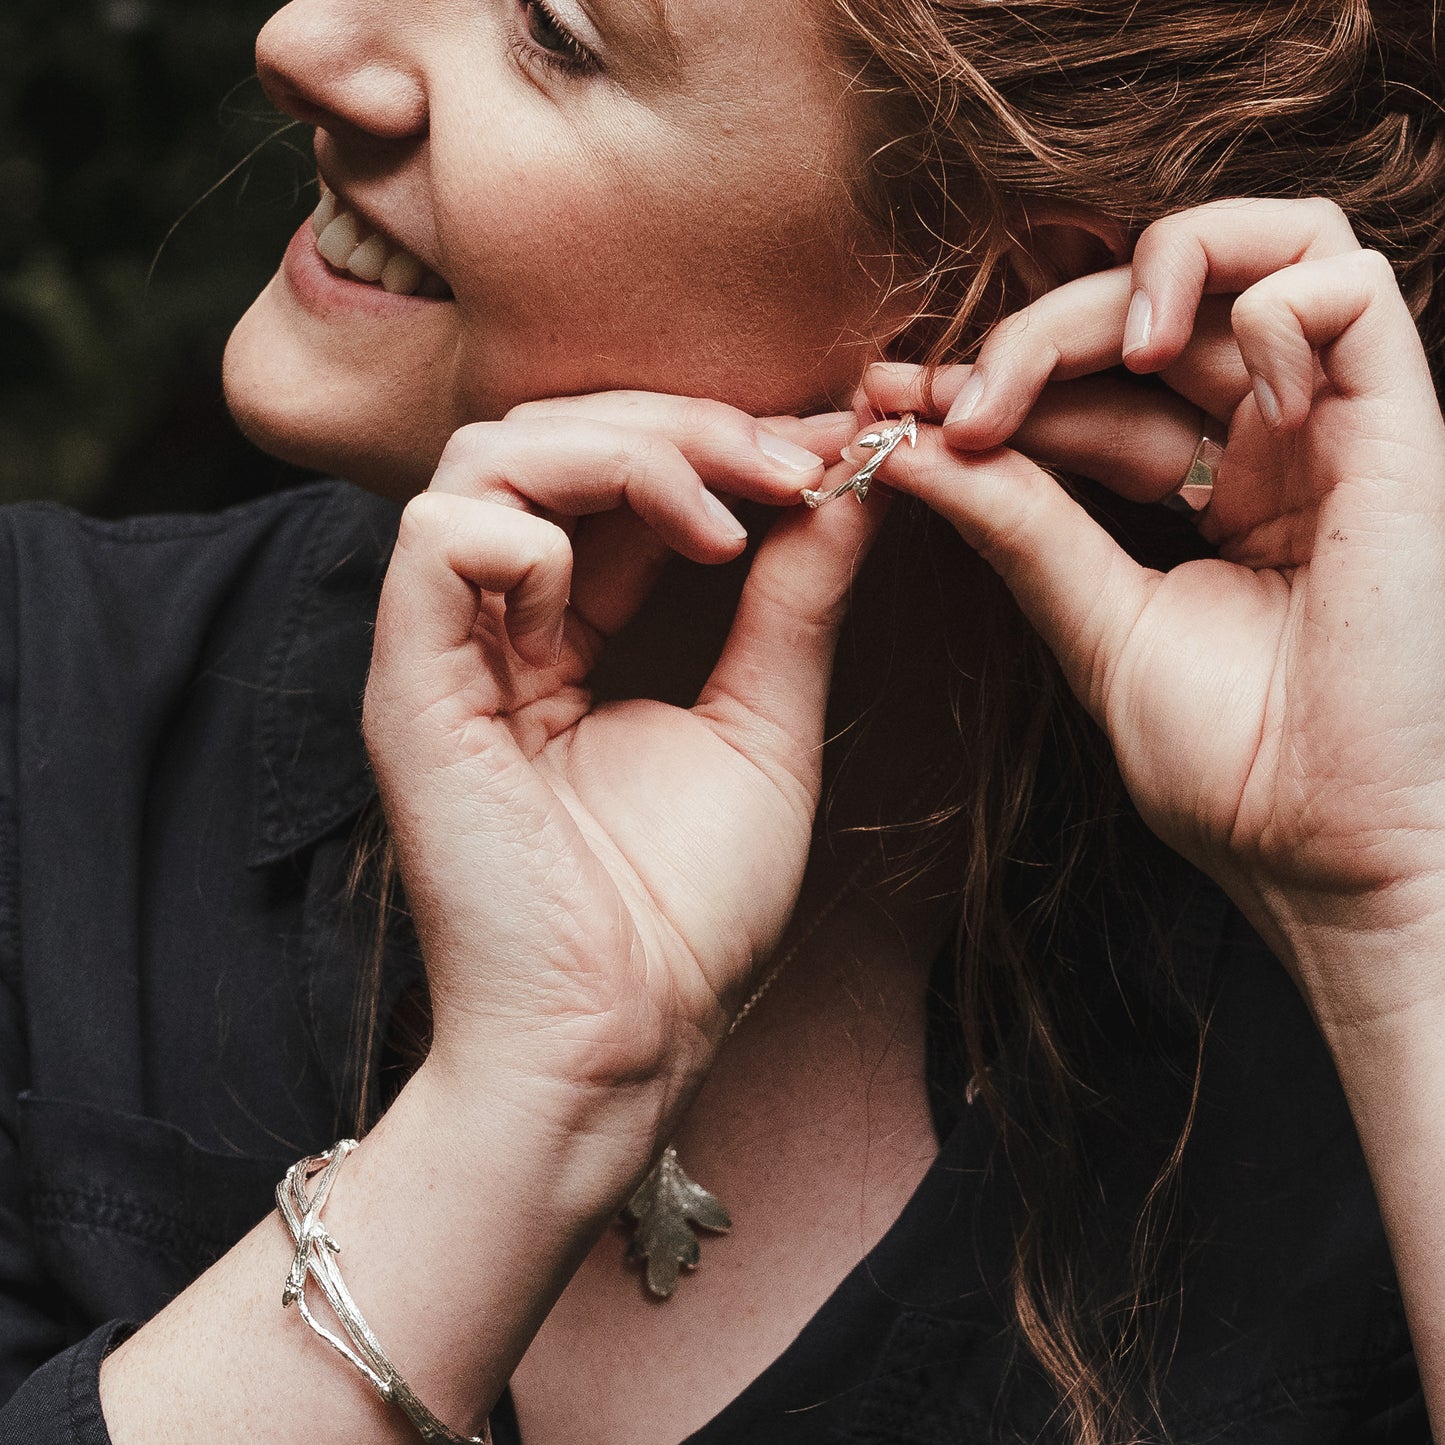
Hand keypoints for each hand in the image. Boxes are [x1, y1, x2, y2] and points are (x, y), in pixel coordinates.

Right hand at [362, 391, 880, 1114]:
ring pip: (487, 460)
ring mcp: (444, 655)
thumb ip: (792, 602)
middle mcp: (492, 630)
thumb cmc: (685, 908)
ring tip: (718, 518)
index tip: (823, 454)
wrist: (620, 1037)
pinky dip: (527, 532)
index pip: (610, 478)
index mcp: (561, 637)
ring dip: (617, 455)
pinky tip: (591, 594)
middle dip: (677, 427)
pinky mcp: (410, 692)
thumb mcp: (762, 724)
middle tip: (788, 464)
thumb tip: (848, 487)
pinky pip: (434, 541)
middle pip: (548, 439)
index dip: (710, 442)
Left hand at [863, 198, 1444, 1031]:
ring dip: (1158, 268)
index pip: (1095, 384)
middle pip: (1161, 303)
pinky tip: (1204, 391)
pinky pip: (1351, 289)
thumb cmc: (1221, 758)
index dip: (999, 377)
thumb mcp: (1092, 619)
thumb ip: (1019, 524)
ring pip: (1268, 249)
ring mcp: (1336, 431)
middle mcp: (1272, 443)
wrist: (1316, 848)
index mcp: (1207, 485)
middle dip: (1042, 332)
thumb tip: (907, 443)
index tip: (896, 406)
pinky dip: (1265, 303)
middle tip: (956, 400)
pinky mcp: (1403, 434)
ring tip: (1098, 354)